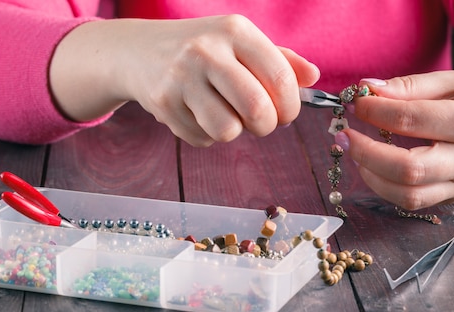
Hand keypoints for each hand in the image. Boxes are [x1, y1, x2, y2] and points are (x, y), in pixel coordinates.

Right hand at [50, 15, 319, 145]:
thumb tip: (314, 77)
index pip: (281, 78)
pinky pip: (202, 138)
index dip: (291, 106)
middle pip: (257, 108)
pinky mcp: (163, 103)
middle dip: (267, 126)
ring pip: (228, 130)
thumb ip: (280, 60)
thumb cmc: (203, 50)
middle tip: (261, 122)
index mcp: (235, 30)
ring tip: (227, 116)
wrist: (139, 51)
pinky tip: (197, 113)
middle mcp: (206, 50)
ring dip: (234, 132)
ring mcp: (180, 78)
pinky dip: (207, 134)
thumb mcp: (240, 43)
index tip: (286, 113)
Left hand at [343, 62, 453, 208]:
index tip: (355, 103)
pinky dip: (386, 187)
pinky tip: (374, 167)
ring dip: (372, 176)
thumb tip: (367, 89)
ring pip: (408, 195)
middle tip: (343, 135)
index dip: (374, 112)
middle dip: (365, 153)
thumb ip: (411, 86)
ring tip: (355, 153)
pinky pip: (413, 202)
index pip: (411, 121)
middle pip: (407, 169)